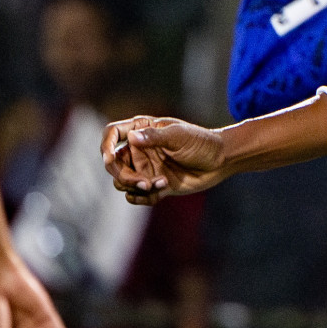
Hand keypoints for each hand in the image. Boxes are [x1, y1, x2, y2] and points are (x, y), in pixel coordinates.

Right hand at [101, 115, 226, 204]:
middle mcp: (140, 149)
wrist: (220, 161)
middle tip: (143, 183)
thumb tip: (132, 138)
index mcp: (143, 130)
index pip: (113, 133)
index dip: (106, 146)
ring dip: (135, 187)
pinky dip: (143, 197)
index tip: (109, 159)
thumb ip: (155, 137)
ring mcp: (146, 167)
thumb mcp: (179, 136)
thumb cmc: (202, 142)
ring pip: (122, 182)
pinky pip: (136, 195)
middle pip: (114, 164)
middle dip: (124, 176)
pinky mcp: (154, 184)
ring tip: (159, 184)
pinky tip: (162, 190)